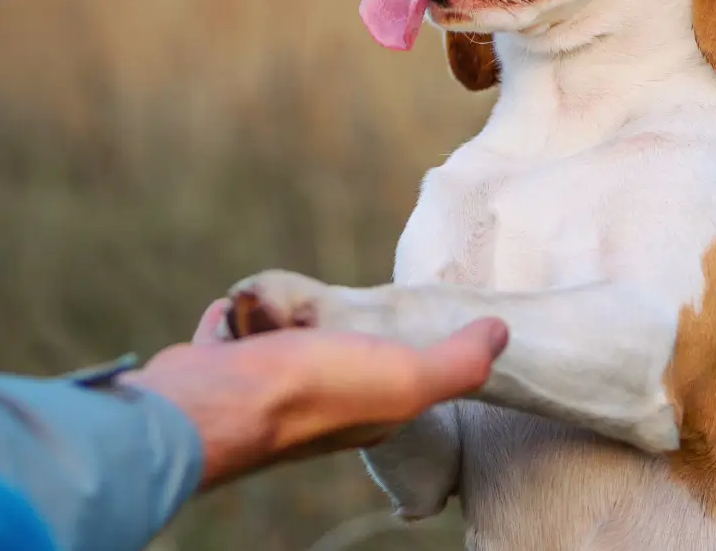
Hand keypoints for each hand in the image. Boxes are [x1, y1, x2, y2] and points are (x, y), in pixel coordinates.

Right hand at [123, 299, 506, 489]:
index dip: (400, 347)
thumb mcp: (406, 378)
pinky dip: (233, 320)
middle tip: (330, 305)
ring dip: (279, 318)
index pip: (393, 375)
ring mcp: (262, 388)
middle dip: (330, 326)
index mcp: (366, 412)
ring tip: (282, 303)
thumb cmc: (312, 391)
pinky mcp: (217, 369)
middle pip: (331, 354)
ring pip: (279, 341)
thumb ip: (458, 363)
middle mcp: (315, 407)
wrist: (214, 402)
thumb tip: (501, 333)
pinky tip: (235, 310)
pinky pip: (230, 334)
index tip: (400, 320)